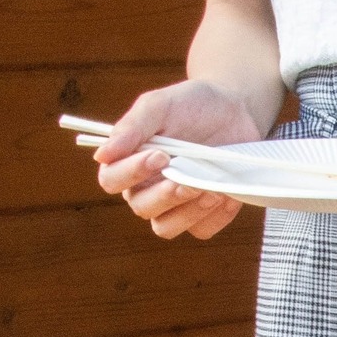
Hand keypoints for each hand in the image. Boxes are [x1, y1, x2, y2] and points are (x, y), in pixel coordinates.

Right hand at [93, 80, 259, 238]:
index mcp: (129, 162)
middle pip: (141, 208)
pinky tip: (226, 192)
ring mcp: (175, 206)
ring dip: (188, 212)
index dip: (131, 173)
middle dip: (165, 196)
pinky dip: (215, 215)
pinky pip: (202, 230)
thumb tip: (101, 155)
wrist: (235, 110)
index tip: (159, 155)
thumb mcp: (160, 106)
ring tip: (212, 189)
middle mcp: (147, 188)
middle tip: (189, 179)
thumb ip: (131, 128)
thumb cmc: (192, 105)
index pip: (111, 180)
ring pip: (166, 228)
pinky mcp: (202, 215)